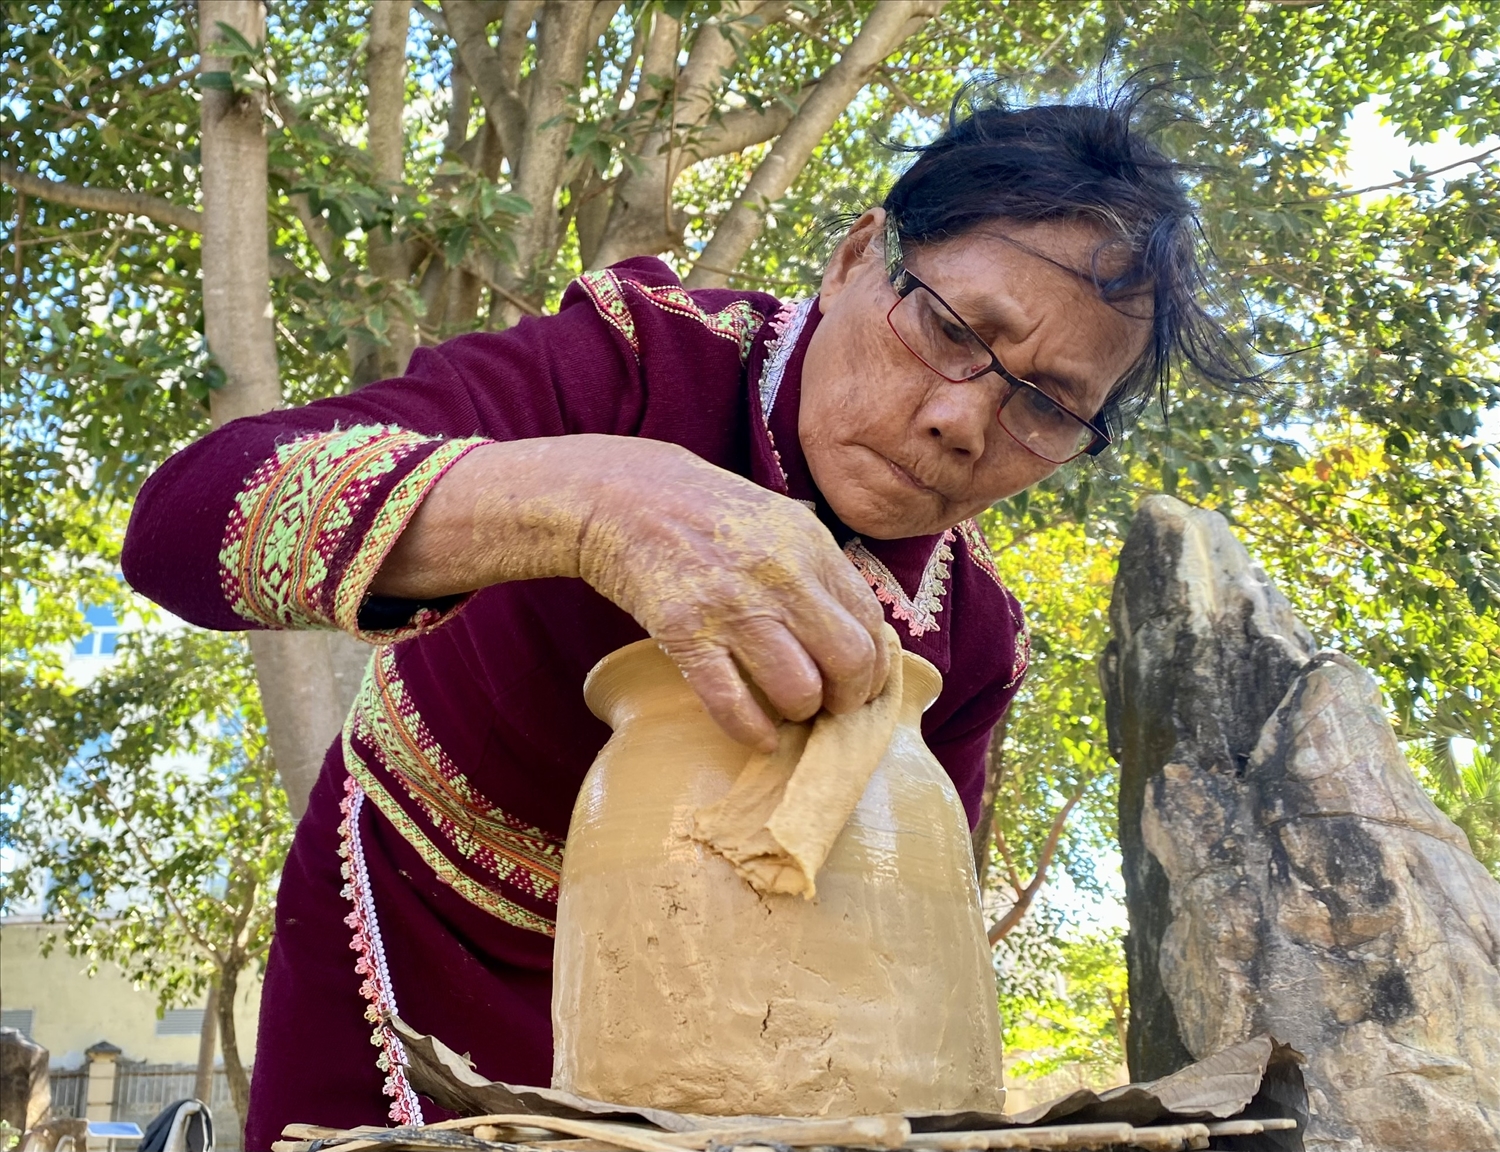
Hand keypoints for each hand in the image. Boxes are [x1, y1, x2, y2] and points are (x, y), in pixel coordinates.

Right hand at [578, 438, 889, 750]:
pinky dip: (753, 732)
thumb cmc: (707, 512)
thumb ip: (818, 568)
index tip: (863, 683)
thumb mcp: (778, 520)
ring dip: (800, 713)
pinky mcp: (685, 634)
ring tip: (790, 710)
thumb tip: (858, 628)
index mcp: (809, 545)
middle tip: (833, 705)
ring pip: (799, 691)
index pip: (871, 621)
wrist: (625, 495)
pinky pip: (733, 705)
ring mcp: (732, 607)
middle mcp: (780, 576)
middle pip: (849, 662)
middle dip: (849, 698)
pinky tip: (759, 737)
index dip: (876, 664)